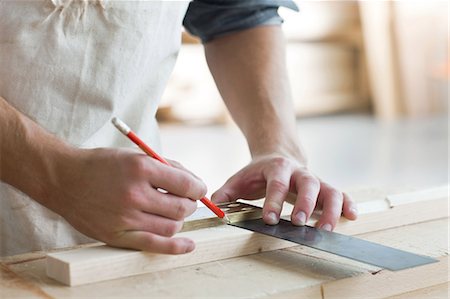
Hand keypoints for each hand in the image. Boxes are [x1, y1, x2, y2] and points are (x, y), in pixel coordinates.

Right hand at [49, 148, 206, 253]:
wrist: (64, 179)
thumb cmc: (102, 165)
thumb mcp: (136, 155)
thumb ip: (167, 167)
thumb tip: (195, 183)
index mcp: (141, 168)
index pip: (186, 185)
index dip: (198, 189)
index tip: (198, 190)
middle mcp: (134, 194)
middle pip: (181, 208)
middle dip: (190, 204)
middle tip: (185, 201)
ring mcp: (125, 217)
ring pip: (171, 227)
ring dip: (179, 220)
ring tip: (170, 212)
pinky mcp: (116, 236)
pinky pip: (153, 245)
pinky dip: (175, 247)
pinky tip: (189, 245)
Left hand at [211, 154, 356, 230]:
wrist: (279, 156)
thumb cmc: (258, 172)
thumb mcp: (240, 178)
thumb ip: (226, 193)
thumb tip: (211, 206)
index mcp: (277, 169)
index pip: (277, 185)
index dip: (274, 202)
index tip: (270, 219)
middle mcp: (300, 173)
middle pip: (309, 185)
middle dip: (305, 205)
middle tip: (299, 223)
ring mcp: (315, 179)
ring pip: (329, 190)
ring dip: (331, 209)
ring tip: (326, 228)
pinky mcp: (326, 187)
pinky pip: (341, 194)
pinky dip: (348, 204)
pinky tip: (352, 216)